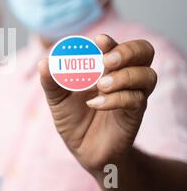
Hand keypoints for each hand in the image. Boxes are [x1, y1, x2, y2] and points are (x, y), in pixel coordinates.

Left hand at [38, 35, 156, 174]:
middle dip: (127, 51)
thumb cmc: (73, 117)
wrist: (83, 149)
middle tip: (106, 61)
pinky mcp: (134, 114)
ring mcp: (132, 94)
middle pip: (144, 51)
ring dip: (124, 76)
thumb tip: (44, 62)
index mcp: (104, 66)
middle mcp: (123, 76)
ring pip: (147, 75)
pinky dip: (116, 99)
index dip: (110, 41)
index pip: (116, 45)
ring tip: (100, 85)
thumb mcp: (56, 98)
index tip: (98, 41)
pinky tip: (96, 104)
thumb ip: (50, 81)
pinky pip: (136, 100)